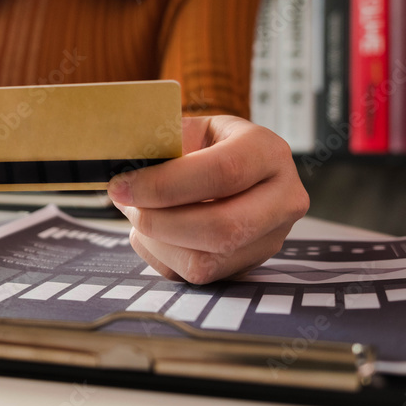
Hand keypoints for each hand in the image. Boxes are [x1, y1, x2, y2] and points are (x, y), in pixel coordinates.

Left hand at [107, 115, 308, 283]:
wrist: (228, 166)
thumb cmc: (199, 146)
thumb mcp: (184, 130)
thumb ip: (156, 144)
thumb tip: (121, 169)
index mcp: (267, 151)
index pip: (223, 172)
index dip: (165, 184)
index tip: (121, 185)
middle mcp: (283, 198)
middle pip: (221, 227)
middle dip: (158, 221)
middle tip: (125, 204)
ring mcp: (271, 239)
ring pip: (205, 261)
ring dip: (156, 242)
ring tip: (138, 215)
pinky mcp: (249, 267)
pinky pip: (195, 276)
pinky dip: (161, 256)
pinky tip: (155, 232)